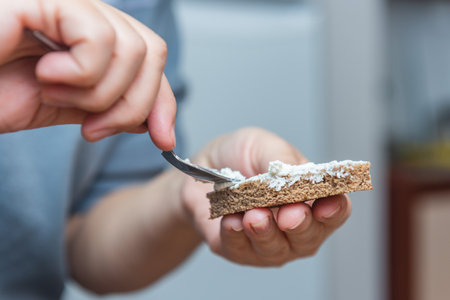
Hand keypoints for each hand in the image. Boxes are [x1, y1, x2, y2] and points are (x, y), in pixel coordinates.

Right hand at [0, 0, 175, 149]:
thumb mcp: (71, 107)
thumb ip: (115, 107)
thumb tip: (159, 125)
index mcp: (92, 34)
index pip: (152, 56)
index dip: (163, 99)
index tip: (162, 140)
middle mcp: (84, 10)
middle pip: (151, 51)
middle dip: (129, 105)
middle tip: (91, 126)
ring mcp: (65, 1)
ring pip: (131, 48)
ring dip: (96, 93)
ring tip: (53, 93)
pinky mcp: (41, 0)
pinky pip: (97, 38)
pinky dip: (79, 73)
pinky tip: (46, 74)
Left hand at [182, 127, 351, 265]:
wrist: (202, 168)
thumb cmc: (239, 156)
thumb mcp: (262, 146)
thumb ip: (283, 160)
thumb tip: (299, 177)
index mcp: (308, 198)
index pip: (333, 211)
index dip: (334, 210)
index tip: (327, 204)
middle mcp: (293, 227)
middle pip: (309, 238)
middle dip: (300, 226)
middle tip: (290, 215)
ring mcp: (267, 243)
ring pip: (275, 249)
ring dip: (265, 232)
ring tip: (254, 216)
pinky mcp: (238, 251)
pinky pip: (240, 249)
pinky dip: (236, 236)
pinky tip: (231, 221)